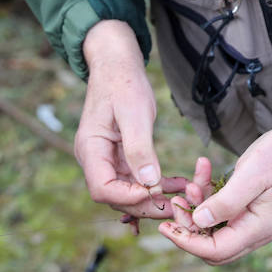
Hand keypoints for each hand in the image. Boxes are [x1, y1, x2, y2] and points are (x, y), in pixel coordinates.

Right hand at [74, 20, 187, 217]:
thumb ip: (140, 148)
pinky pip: (133, 179)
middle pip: (114, 196)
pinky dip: (152, 184)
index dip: (129, 197)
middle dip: (144, 204)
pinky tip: (174, 185)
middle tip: (176, 204)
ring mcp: (104, 159)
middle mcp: (93, 158)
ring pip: (125, 191)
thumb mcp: (135, 113)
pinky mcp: (117, 156)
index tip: (157, 193)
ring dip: (152, 197)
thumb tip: (150, 183)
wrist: (117, 66)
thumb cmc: (124, 84)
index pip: (102, 188)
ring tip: (181, 196)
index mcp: (90, 148)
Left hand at [159, 115, 271, 263]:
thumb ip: (226, 202)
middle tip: (175, 203)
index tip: (165, 227)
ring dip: (198, 208)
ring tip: (190, 183)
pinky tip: (202, 174)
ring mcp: (254, 221)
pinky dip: (209, 196)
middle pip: (213, 246)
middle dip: (189, 227)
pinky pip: (222, 212)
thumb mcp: (251, 175)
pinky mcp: (250, 209)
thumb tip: (198, 222)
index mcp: (259, 228)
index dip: (187, 242)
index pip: (216, 250)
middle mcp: (257, 231)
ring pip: (215, 228)